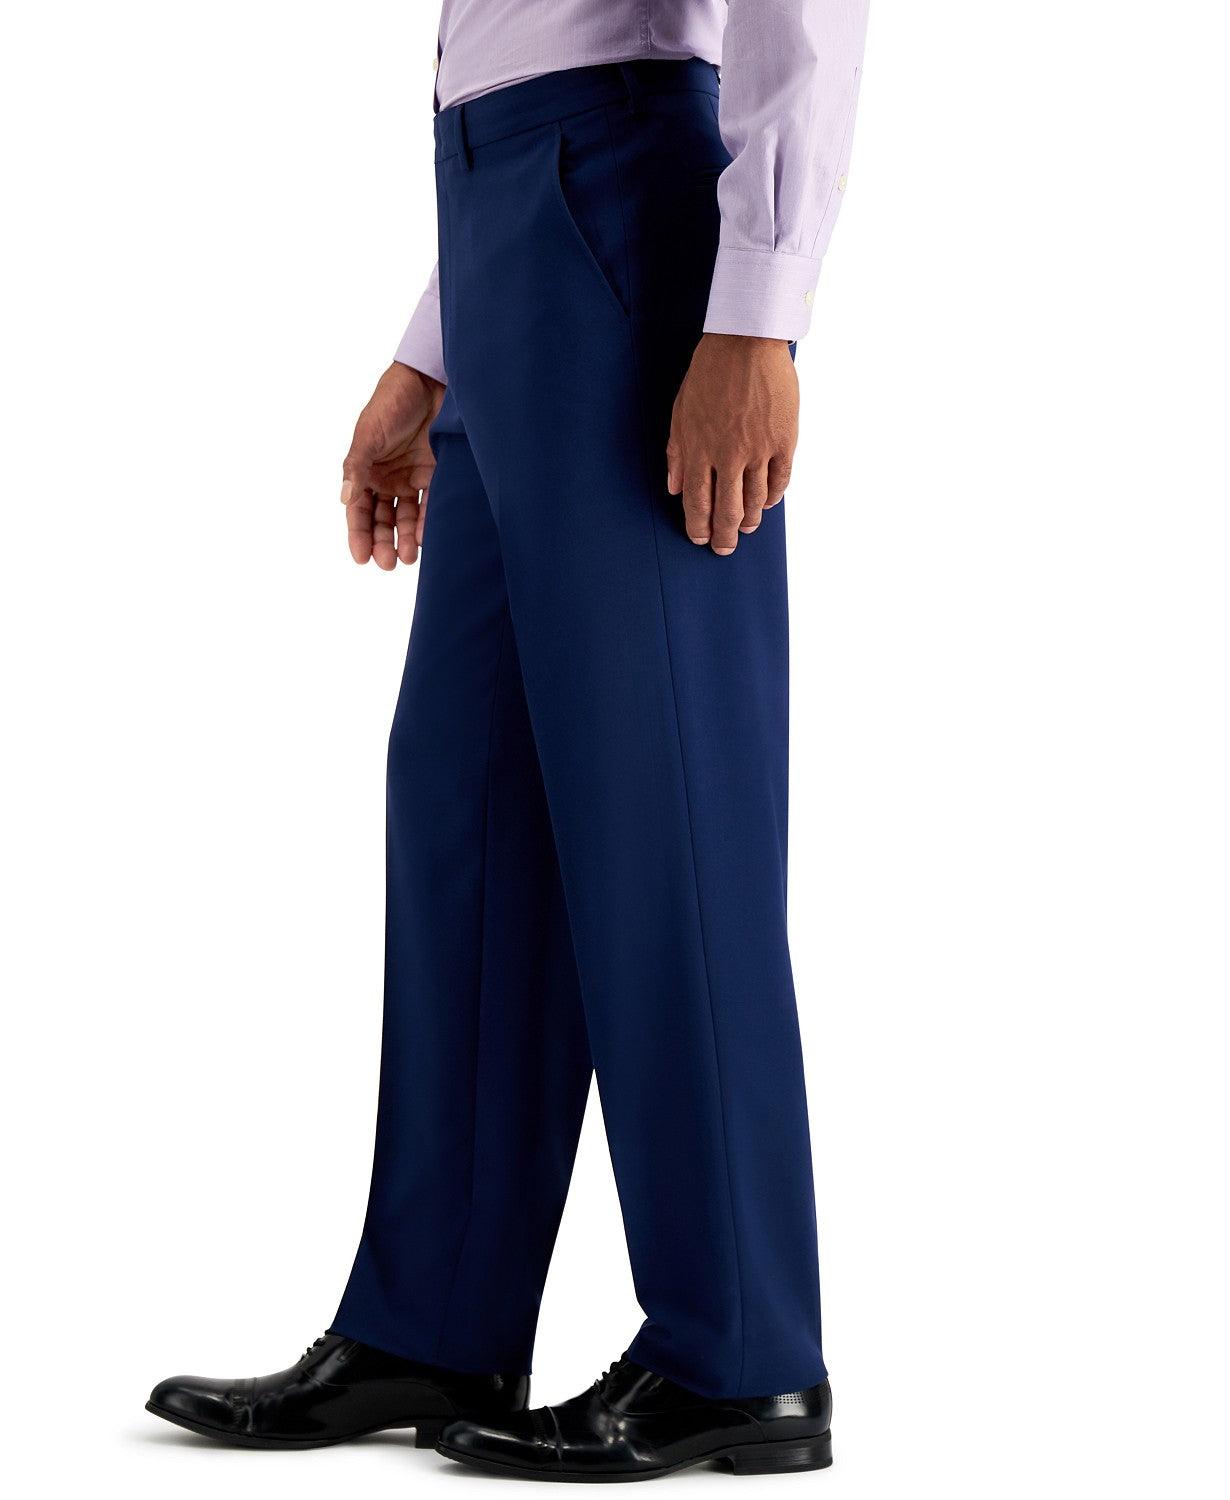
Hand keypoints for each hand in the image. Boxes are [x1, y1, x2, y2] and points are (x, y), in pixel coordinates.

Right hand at [341, 362, 444, 568]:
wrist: (431, 380)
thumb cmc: (392, 401)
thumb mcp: (369, 433)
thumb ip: (357, 466)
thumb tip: (345, 498)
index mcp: (365, 468)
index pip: (358, 509)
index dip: (358, 534)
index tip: (361, 557)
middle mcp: (387, 477)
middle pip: (382, 518)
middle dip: (382, 542)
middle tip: (387, 564)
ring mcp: (411, 476)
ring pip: (405, 516)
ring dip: (404, 538)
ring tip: (408, 557)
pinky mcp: (436, 474)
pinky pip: (430, 504)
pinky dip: (427, 522)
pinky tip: (425, 537)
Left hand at [666, 333, 798, 555]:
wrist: (746, 343)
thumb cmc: (709, 374)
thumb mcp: (681, 412)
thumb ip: (677, 453)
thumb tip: (674, 488)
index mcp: (699, 450)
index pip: (697, 502)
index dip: (698, 526)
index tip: (700, 539)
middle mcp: (728, 456)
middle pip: (727, 511)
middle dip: (725, 537)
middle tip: (725, 549)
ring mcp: (758, 450)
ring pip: (756, 501)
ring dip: (750, 521)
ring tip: (747, 529)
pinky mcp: (784, 441)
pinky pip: (780, 480)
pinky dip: (773, 497)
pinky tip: (768, 503)